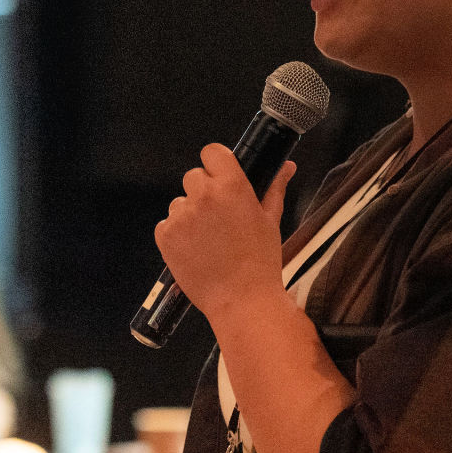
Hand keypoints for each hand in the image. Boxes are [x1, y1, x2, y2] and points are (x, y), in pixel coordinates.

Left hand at [153, 145, 296, 320]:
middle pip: (193, 177)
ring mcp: (181, 216)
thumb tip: (286, 166)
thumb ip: (274, 187)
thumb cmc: (260, 260)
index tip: (222, 178)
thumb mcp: (271, 220)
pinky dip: (177, 234)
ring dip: (190, 214)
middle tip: (219, 218)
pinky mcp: (165, 236)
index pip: (212, 152)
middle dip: (204, 192)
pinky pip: (167, 224)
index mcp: (231, 186)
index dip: (216, 164)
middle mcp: (202, 195)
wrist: (241, 300)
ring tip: (209, 239)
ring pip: (179, 202)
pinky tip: (196, 249)